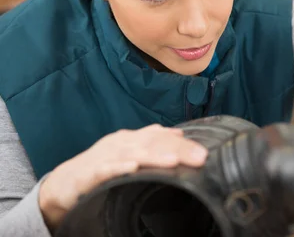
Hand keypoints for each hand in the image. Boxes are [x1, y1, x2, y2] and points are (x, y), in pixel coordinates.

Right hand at [38, 124, 206, 230]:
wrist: (62, 183)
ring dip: (154, 156)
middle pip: (152, 143)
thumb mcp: (128, 154)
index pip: (160, 137)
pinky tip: (133, 168)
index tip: (204, 149)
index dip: (182, 142)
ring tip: (174, 160)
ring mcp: (105, 157)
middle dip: (177, 149)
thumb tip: (179, 136)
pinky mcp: (90, 173)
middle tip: (200, 157)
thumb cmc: (100, 168)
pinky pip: (105, 170)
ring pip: (133, 154)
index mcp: (130, 139)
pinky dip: (119, 168)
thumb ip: (151, 143)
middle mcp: (120, 144)